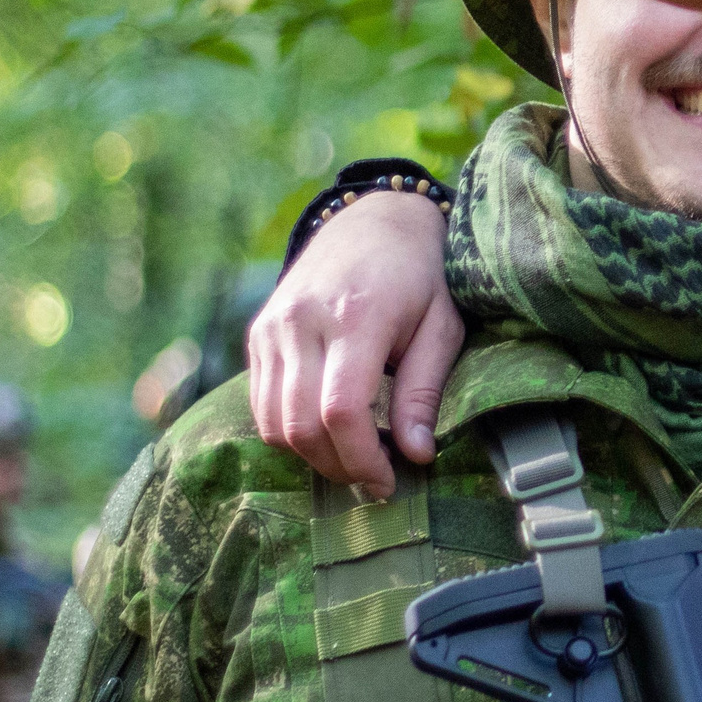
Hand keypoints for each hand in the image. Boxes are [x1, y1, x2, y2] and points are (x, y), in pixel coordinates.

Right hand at [247, 190, 461, 495]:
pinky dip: (290, 430)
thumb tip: (417, 455)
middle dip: (338, 465)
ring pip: (274, 420)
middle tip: (375, 479)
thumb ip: (424, 390)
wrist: (375, 220)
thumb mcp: (442, 327)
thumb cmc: (421, 275)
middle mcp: (302, 321)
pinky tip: (328, 433)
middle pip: (301, 423)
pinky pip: (261, 403)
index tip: (389, 482)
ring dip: (313, 455)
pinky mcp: (258, 334)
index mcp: (355, 316)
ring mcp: (272, 327)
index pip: (342, 410)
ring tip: (354, 459)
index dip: (362, 458)